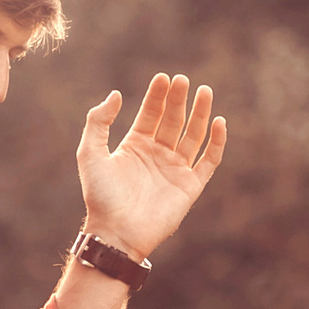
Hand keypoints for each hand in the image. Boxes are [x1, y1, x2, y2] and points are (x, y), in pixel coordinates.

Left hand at [77, 73, 227, 261]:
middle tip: (183, 80)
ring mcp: (175, 170)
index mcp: (135, 146)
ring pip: (193, 135)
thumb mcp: (90, 152)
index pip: (151, 113)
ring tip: (205, 91)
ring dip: (200, 113)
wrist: (116, 231)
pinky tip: (218, 123)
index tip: (163, 77)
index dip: (157, 95)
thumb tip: (116, 94)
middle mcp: (157, 155)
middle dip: (179, 99)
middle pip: (173, 120)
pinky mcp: (190, 186)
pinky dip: (216, 142)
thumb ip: (98, 121)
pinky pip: (208, 161)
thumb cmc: (100, 196)